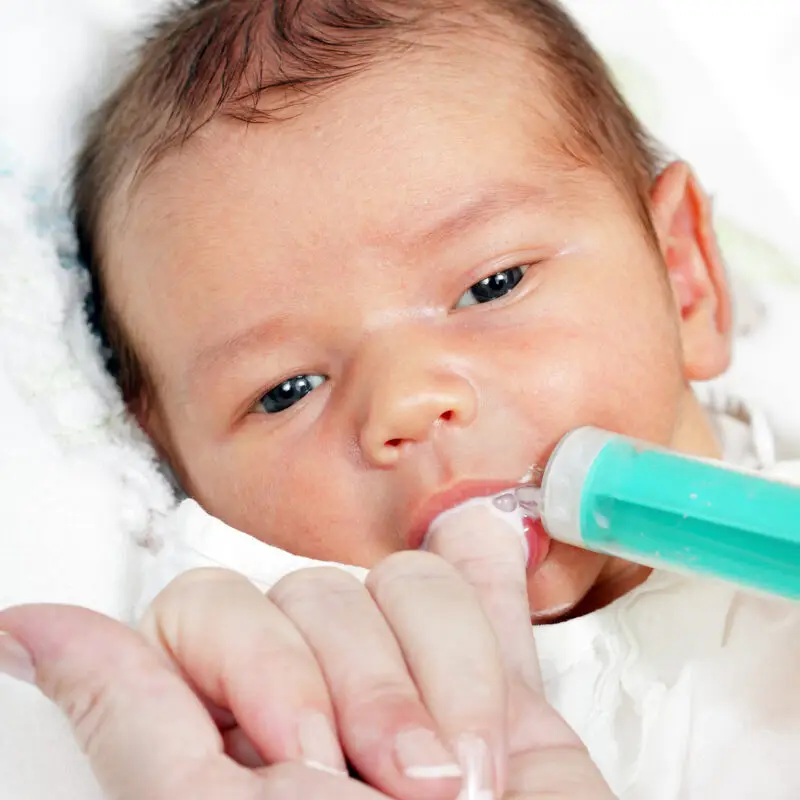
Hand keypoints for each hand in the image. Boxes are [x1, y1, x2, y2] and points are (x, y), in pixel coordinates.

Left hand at [0, 514, 613, 798]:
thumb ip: (135, 720)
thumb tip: (27, 630)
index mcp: (231, 747)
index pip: (205, 612)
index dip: (248, 657)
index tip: (294, 756)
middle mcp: (318, 709)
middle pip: (310, 592)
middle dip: (357, 682)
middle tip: (383, 786)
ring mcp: (412, 692)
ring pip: (400, 584)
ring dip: (442, 677)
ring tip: (466, 781)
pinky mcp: (498, 695)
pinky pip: (482, 601)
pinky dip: (487, 575)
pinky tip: (489, 539)